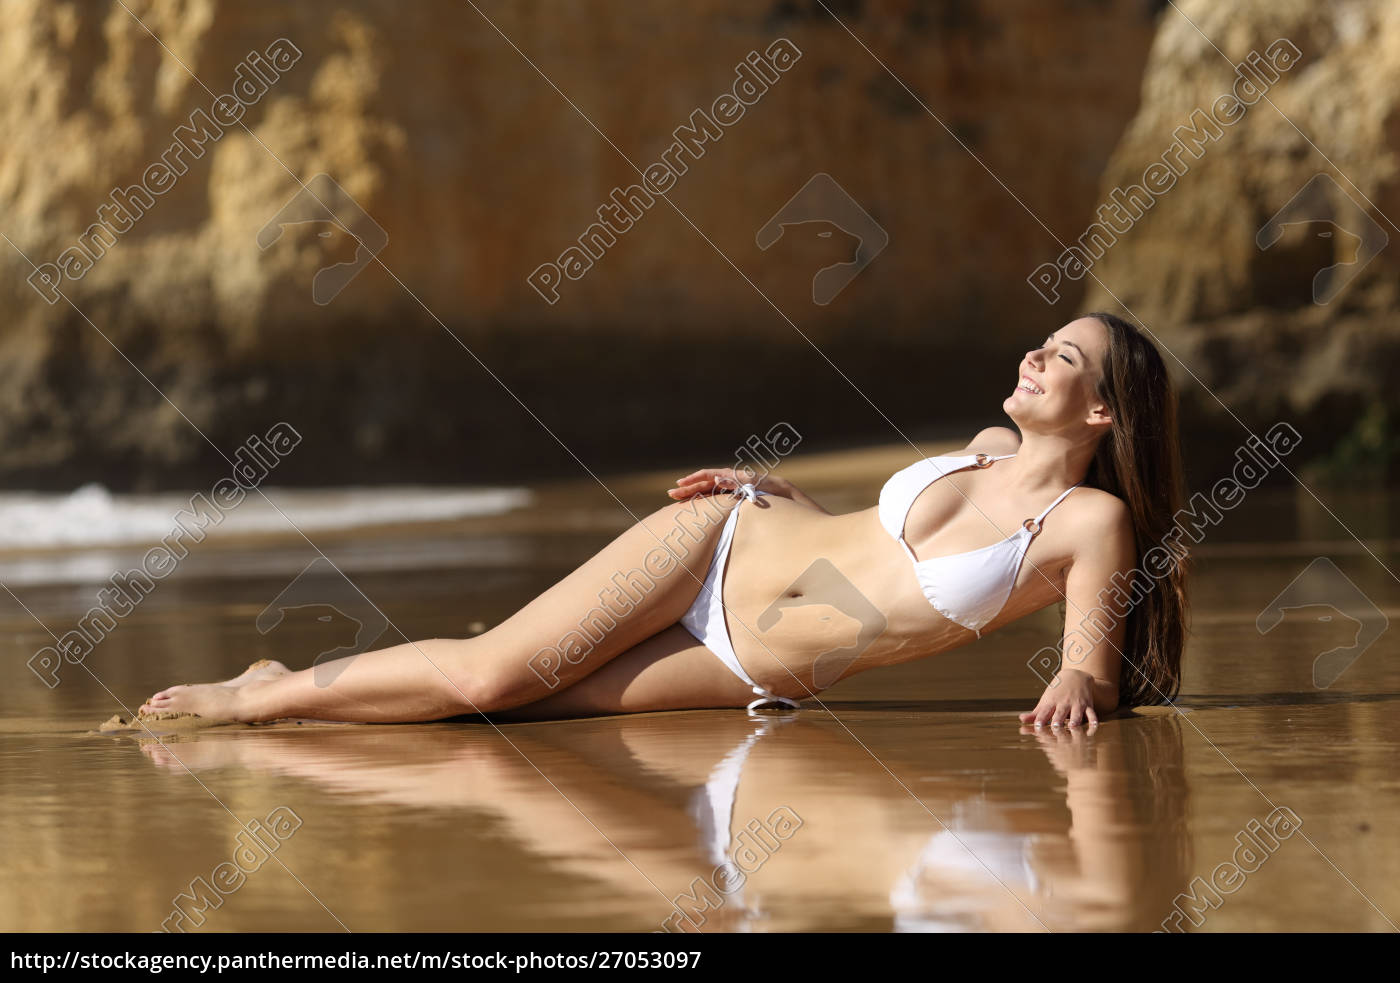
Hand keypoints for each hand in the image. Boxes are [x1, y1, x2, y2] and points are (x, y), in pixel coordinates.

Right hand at [667, 468, 789, 500]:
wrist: (780, 492)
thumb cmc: (768, 488)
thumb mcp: (753, 484)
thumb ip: (735, 481)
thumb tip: (716, 478)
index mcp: (731, 475)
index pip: (707, 475)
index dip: (693, 479)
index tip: (680, 484)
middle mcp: (728, 480)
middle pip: (703, 483)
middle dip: (687, 488)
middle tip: (671, 494)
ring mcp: (729, 488)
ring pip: (706, 491)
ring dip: (692, 494)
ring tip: (677, 499)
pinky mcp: (731, 496)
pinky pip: (713, 497)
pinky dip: (703, 500)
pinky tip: (694, 505)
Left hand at [1018, 667, 1099, 728]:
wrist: (1075, 676)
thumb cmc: (1057, 692)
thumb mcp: (1046, 700)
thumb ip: (1035, 713)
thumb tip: (1021, 720)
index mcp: (1051, 703)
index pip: (1044, 712)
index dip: (1041, 719)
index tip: (1038, 727)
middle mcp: (1063, 704)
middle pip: (1060, 714)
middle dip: (1058, 721)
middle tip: (1055, 728)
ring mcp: (1076, 704)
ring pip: (1076, 713)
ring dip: (1075, 720)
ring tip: (1073, 726)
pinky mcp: (1088, 705)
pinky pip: (1091, 713)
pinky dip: (1093, 719)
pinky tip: (1094, 725)